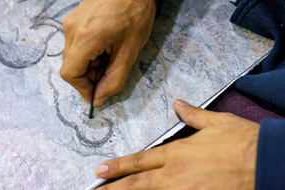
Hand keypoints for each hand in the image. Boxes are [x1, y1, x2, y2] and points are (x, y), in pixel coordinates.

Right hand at [60, 0, 156, 105]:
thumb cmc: (136, 15)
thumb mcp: (129, 53)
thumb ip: (113, 80)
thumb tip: (99, 99)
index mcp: (85, 38)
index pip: (70, 74)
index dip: (82, 88)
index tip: (96, 94)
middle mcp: (72, 29)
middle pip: (71, 65)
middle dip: (89, 76)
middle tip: (109, 73)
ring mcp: (70, 21)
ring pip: (73, 55)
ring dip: (89, 64)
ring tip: (110, 56)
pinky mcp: (74, 18)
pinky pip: (75, 43)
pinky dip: (88, 52)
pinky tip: (104, 46)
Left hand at [94, 99, 259, 189]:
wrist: (265, 162)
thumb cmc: (240, 141)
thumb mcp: (216, 122)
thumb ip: (193, 115)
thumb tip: (178, 104)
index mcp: (177, 152)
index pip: (140, 159)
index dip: (119, 166)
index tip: (101, 171)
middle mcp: (175, 173)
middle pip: (138, 182)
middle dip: (114, 187)